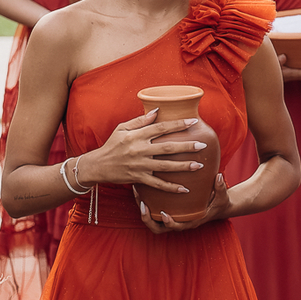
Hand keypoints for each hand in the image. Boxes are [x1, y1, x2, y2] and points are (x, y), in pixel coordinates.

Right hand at [84, 109, 206, 194]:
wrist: (97, 166)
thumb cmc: (111, 145)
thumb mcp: (122, 128)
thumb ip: (140, 120)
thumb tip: (157, 110)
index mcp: (137, 135)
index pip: (161, 128)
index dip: (178, 124)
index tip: (193, 122)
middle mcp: (140, 150)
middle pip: (167, 147)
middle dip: (186, 146)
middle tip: (203, 145)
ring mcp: (140, 165)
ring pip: (165, 166)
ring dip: (183, 166)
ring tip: (199, 166)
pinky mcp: (138, 178)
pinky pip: (157, 184)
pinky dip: (171, 187)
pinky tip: (184, 189)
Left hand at [139, 172, 232, 234]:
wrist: (218, 207)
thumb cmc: (219, 203)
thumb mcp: (222, 197)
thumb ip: (220, 188)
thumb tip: (219, 176)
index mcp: (191, 222)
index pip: (177, 227)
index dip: (169, 222)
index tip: (163, 214)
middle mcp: (179, 222)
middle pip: (158, 228)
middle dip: (147, 219)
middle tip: (143, 204)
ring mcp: (173, 218)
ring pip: (152, 221)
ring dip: (142, 211)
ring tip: (137, 194)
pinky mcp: (169, 211)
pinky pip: (153, 212)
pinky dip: (146, 204)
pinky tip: (142, 189)